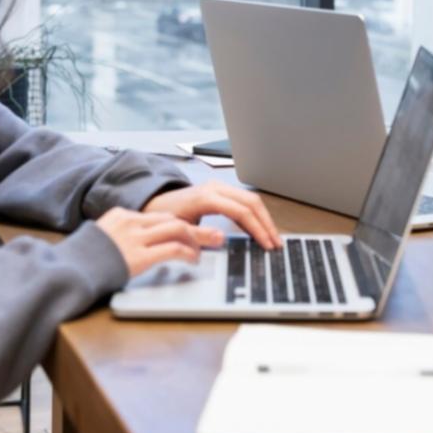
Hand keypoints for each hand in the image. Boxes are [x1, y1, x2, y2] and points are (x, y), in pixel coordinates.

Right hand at [94, 207, 222, 277]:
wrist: (69, 270)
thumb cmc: (82, 260)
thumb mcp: (101, 238)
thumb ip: (119, 237)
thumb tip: (134, 245)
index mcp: (121, 215)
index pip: (158, 216)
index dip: (178, 225)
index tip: (190, 232)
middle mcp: (131, 222)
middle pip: (172, 219)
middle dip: (196, 228)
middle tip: (214, 235)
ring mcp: (135, 238)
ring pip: (178, 229)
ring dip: (198, 238)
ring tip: (211, 246)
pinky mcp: (139, 256)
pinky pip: (172, 249)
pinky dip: (188, 253)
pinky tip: (193, 260)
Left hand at [142, 181, 281, 249]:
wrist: (155, 204)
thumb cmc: (165, 218)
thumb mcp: (179, 229)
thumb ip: (199, 234)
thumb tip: (221, 238)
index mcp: (207, 197)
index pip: (242, 211)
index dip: (257, 228)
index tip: (267, 244)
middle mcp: (216, 188)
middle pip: (252, 202)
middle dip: (267, 224)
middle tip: (277, 243)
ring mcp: (220, 187)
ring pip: (252, 199)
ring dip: (265, 219)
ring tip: (273, 238)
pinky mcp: (222, 191)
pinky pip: (245, 200)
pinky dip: (256, 214)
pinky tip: (261, 229)